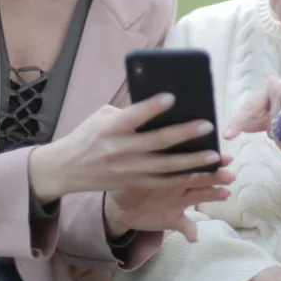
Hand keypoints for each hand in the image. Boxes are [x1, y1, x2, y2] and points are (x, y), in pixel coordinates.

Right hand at [29, 92, 231, 203]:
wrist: (66, 169)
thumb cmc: (88, 136)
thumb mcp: (102, 117)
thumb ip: (129, 113)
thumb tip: (160, 108)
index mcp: (110, 128)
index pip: (133, 116)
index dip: (152, 107)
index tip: (172, 97)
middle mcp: (120, 150)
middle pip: (157, 142)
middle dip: (184, 134)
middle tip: (208, 125)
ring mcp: (127, 170)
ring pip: (165, 167)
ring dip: (192, 161)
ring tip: (214, 155)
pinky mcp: (132, 183)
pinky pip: (162, 182)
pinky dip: (182, 178)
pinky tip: (200, 172)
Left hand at [104, 154, 234, 241]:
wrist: (121, 205)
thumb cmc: (128, 180)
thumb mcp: (130, 169)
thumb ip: (139, 162)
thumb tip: (142, 150)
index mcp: (172, 170)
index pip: (192, 161)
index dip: (207, 159)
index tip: (223, 157)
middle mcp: (180, 184)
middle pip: (201, 178)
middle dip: (217, 176)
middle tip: (230, 175)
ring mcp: (179, 202)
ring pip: (200, 196)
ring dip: (214, 195)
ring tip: (226, 194)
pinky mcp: (173, 219)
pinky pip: (185, 226)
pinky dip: (190, 231)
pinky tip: (194, 237)